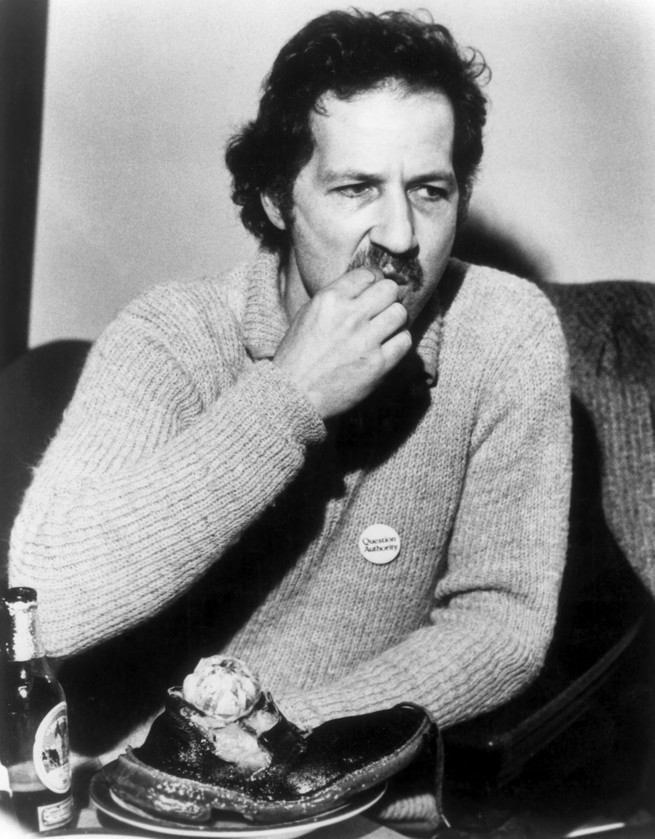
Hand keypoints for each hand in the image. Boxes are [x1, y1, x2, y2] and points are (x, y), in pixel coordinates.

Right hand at [273, 268, 410, 418]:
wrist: (294, 394)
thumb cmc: (298, 355)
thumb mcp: (307, 314)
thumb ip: (335, 297)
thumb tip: (365, 287)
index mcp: (330, 299)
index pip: (367, 274)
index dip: (372, 281)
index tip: (371, 291)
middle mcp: (350, 316)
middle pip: (390, 290)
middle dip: (387, 298)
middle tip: (381, 309)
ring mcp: (366, 341)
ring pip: (400, 313)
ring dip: (395, 320)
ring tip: (385, 329)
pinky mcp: (378, 365)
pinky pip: (404, 341)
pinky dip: (398, 342)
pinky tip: (387, 347)